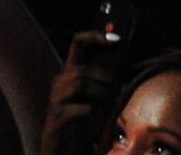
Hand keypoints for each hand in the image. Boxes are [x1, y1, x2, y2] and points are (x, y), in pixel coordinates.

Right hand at [40, 30, 127, 154]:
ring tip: (107, 105)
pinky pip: (76, 108)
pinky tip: (95, 116)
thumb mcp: (99, 101)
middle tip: (114, 91)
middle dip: (102, 78)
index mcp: (71, 74)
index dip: (95, 37)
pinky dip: (90, 111)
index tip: (116, 38)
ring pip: (78, 83)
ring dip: (99, 93)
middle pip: (80, 68)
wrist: (64, 150)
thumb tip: (125, 70)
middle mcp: (60, 83)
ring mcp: (56, 100)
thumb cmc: (84, 125)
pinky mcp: (56, 118)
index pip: (79, 44)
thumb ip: (107, 85)